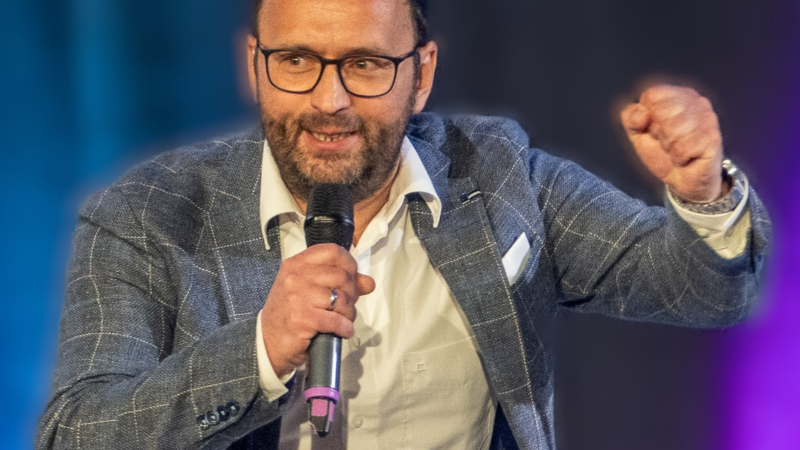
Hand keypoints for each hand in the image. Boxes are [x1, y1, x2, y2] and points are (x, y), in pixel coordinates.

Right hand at [260, 243, 374, 377]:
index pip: (333, 251)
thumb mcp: (310, 290)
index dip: (349, 264)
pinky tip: (341, 330)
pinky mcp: (302, 318)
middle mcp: (295, 277)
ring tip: (342, 319)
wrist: (267, 342)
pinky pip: (337, 320)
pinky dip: (345, 327)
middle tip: (346, 306)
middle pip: (342, 276)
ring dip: (349, 313)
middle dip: (352, 294)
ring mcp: (298, 297)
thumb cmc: (289, 314)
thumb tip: (368, 282)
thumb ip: (340, 282)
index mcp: (297, 264)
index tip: (351, 277)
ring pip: (342, 298)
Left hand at [620, 85, 724, 202]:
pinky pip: (682, 148)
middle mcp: (697, 101)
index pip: (651, 96)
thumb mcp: (638, 133)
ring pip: (672, 130)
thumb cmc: (662, 152)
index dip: (647, 118)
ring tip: (677, 149)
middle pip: (661, 112)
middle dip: (658, 133)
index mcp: (677, 94)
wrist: (683, 180)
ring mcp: (708, 118)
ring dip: (668, 146)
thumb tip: (643, 113)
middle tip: (668, 142)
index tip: (655, 129)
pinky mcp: (713, 138)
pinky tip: (686, 158)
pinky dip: (678, 158)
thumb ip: (630, 117)